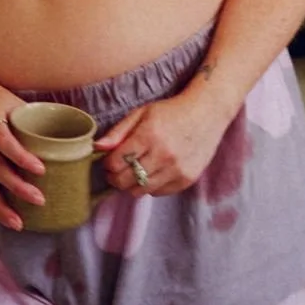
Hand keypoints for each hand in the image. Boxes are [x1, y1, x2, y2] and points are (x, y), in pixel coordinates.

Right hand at [0, 78, 46, 230]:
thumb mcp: (8, 99)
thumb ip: (28, 118)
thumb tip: (57, 132)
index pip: (5, 141)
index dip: (21, 157)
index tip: (40, 169)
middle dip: (17, 187)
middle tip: (39, 200)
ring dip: (0, 206)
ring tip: (18, 222)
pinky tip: (0, 216)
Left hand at [93, 90, 233, 198]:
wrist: (206, 113)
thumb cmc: (171, 111)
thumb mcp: (142, 113)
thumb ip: (118, 131)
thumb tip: (98, 147)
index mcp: (149, 135)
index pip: (116, 163)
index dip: (108, 164)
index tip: (109, 160)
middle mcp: (163, 155)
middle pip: (126, 181)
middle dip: (116, 178)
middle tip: (116, 170)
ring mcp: (176, 169)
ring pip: (141, 191)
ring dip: (132, 184)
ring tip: (134, 172)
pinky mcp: (186, 179)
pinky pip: (158, 192)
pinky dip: (151, 186)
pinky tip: (153, 171)